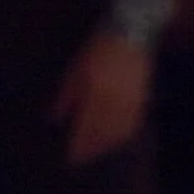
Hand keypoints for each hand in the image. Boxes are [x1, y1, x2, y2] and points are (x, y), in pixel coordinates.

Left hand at [51, 29, 151, 165]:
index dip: (78, 145)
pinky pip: (132, 127)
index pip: (85, 129)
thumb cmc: (97, 49)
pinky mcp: (141, 102)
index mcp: (94, 94)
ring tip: (95, 152)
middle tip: (81, 159)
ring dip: (106, 147)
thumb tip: (53, 118)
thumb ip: (65, 96)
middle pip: (101, 135)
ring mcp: (129, 104)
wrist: (130, 35)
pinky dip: (122, 137)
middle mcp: (113, 104)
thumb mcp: (75, 69)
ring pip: (117, 134)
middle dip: (91, 149)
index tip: (70, 158)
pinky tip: (115, 140)